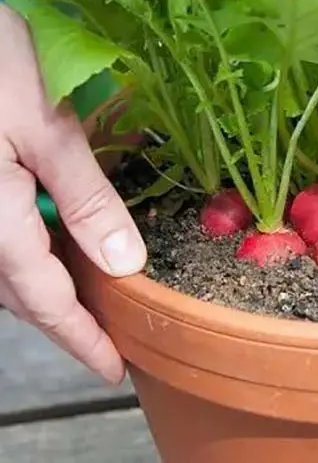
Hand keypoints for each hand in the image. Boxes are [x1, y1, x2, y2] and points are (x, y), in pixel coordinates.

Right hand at [0, 5, 145, 383]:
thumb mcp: (48, 128)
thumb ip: (86, 199)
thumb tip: (127, 264)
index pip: (43, 298)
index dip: (81, 338)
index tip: (114, 367)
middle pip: (21, 292)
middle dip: (67, 320)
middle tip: (110, 338)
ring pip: (8, 269)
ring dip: (49, 289)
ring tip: (95, 299)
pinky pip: (2, 236)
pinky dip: (32, 254)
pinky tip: (62, 243)